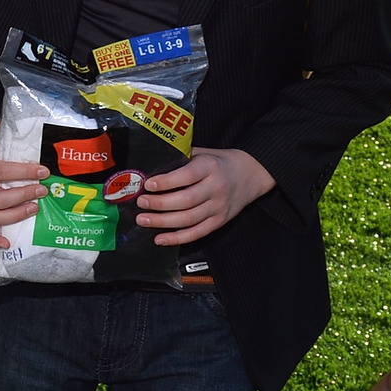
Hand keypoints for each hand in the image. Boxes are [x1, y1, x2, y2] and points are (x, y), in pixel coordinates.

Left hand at [135, 148, 275, 244]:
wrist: (250, 173)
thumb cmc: (218, 162)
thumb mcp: (201, 153)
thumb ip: (179, 158)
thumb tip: (147, 167)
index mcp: (210, 167)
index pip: (187, 176)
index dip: (166, 182)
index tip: (148, 184)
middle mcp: (216, 188)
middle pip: (186, 200)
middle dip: (159, 204)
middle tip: (141, 202)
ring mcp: (219, 207)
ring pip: (188, 219)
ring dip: (162, 222)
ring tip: (143, 220)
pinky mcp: (220, 221)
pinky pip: (197, 233)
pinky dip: (177, 238)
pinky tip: (159, 238)